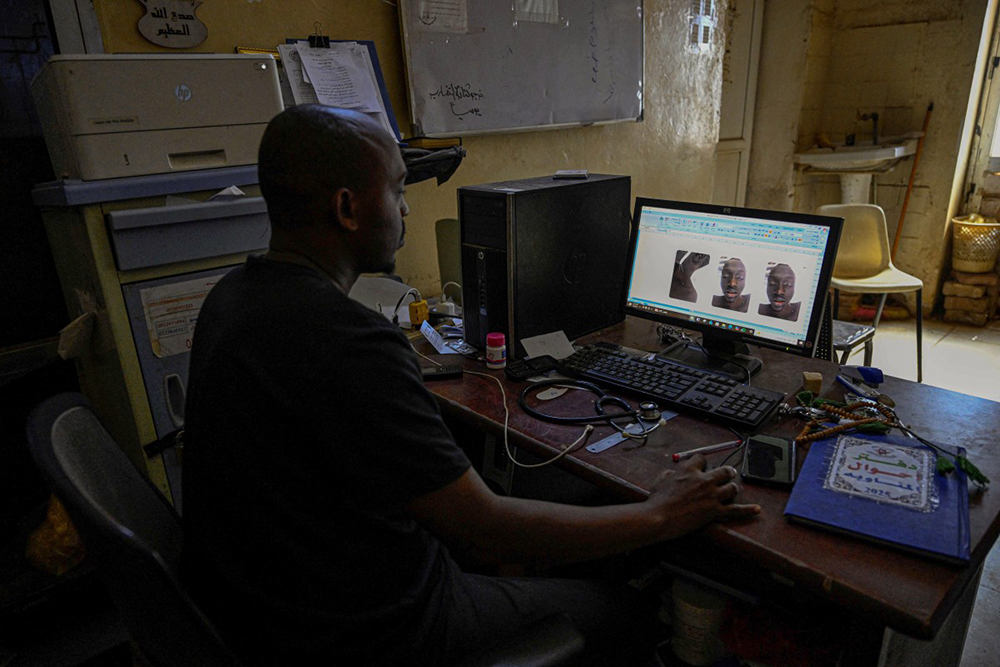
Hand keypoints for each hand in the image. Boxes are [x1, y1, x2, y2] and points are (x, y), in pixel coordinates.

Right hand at [645, 454, 759, 539]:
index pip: (702, 458)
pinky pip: (736, 510)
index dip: (703, 461)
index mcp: (689, 470)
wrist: (659, 518)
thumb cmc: (657, 500)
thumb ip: (669, 474)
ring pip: (732, 488)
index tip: (703, 465)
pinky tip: (756, 509)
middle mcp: (704, 480)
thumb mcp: (660, 480)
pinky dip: (748, 510)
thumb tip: (673, 473)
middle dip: (727, 472)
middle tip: (728, 474)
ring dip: (732, 489)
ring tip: (732, 490)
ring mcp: (712, 495)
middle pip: (724, 471)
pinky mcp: (715, 511)